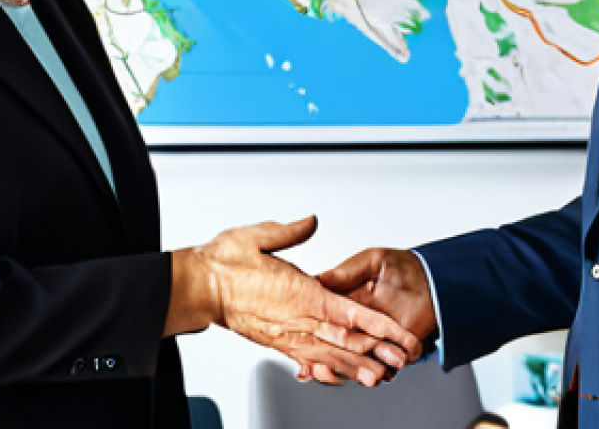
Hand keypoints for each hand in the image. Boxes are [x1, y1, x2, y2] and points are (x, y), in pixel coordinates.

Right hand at [166, 217, 421, 386]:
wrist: (197, 287)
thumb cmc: (224, 262)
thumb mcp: (258, 234)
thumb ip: (290, 231)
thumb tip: (312, 221)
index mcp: (299, 293)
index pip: (346, 311)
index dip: (374, 322)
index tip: (395, 330)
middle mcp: (296, 319)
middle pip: (344, 339)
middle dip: (375, 349)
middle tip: (400, 359)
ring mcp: (286, 335)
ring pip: (329, 355)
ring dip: (356, 366)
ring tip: (379, 376)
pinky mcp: (276, 342)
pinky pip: (307, 359)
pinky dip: (327, 369)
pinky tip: (339, 375)